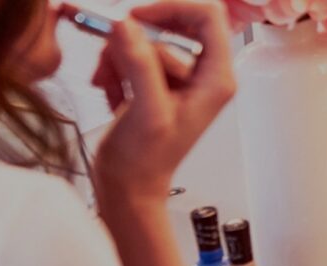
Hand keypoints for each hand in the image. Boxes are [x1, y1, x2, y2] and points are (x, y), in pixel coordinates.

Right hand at [90, 0, 236, 209]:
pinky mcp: (155, 82)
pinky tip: (111, 93)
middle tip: (111, 51)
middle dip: (134, 37)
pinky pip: (131, 54)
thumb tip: (126, 25)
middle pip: (172, 22)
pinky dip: (114, 68)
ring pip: (144, 38)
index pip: (207, 15)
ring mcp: (178, 78)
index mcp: (216, 78)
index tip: (135, 17)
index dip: (171, 8)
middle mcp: (202, 74)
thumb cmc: (146, 161)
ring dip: (118, 56)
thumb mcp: (147, 111)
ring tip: (110, 84)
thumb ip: (141, 64)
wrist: (128, 186)